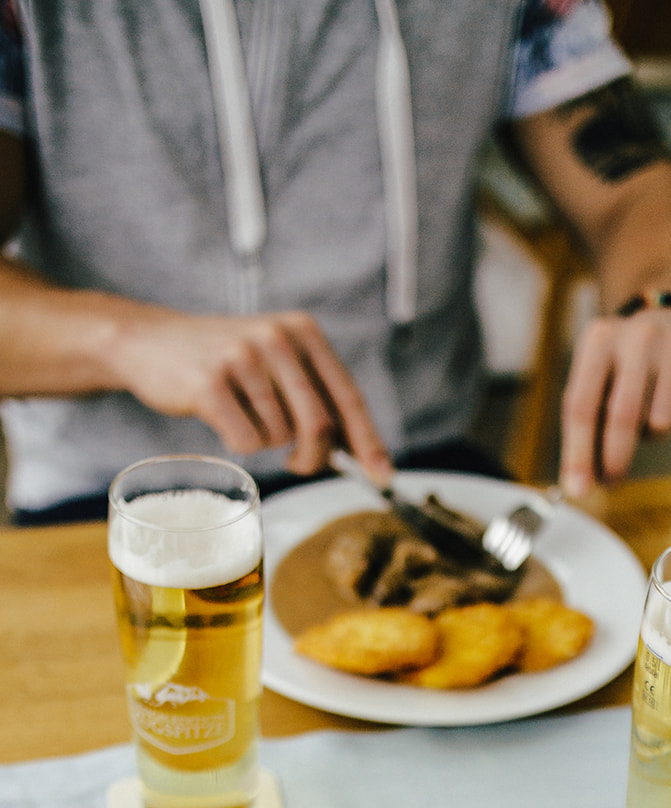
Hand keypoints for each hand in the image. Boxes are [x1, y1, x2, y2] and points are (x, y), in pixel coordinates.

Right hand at [106, 307, 393, 479]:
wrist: (150, 342)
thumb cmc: (224, 362)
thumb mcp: (276, 362)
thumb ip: (316, 396)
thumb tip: (361, 451)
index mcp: (303, 332)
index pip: (347, 397)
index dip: (368, 442)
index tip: (383, 476)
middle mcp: (277, 338)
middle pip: (319, 424)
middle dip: (314, 457)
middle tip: (299, 465)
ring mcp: (243, 358)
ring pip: (280, 437)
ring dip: (267, 444)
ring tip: (243, 416)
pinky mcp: (210, 383)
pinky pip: (246, 442)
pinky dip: (240, 444)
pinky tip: (223, 418)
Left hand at [559, 306, 670, 497]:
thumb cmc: (623, 365)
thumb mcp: (596, 379)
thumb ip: (585, 429)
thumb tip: (579, 485)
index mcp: (599, 340)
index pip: (582, 405)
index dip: (578, 453)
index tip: (579, 489)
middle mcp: (638, 336)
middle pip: (623, 416)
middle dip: (615, 459)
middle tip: (611, 483)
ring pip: (660, 422)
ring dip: (651, 433)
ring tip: (649, 411)